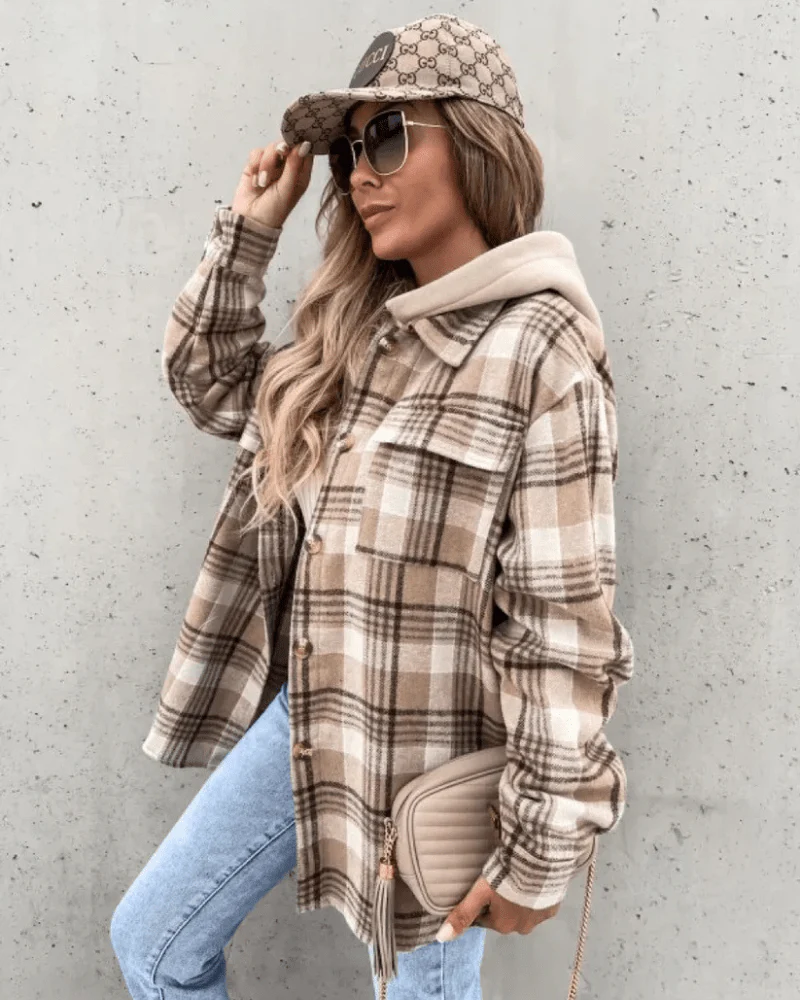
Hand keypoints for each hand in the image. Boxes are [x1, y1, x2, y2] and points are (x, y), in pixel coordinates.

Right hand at [231, 139, 313, 229]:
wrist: (250, 221)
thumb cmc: (274, 210)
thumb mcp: (287, 189)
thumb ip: (294, 166)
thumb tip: (305, 143)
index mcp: (300, 173)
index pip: (305, 149)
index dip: (300, 141)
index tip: (294, 144)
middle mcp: (287, 167)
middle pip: (286, 143)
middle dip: (279, 151)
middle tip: (279, 155)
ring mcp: (271, 165)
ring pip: (270, 147)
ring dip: (265, 164)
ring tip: (263, 183)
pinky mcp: (255, 165)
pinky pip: (256, 153)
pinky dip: (254, 166)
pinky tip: (256, 182)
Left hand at [435, 875, 559, 940]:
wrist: (539, 864)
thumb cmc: (505, 878)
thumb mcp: (480, 893)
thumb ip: (462, 914)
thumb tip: (440, 938)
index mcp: (502, 925)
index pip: (485, 918)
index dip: (482, 904)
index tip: (482, 888)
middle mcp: (521, 928)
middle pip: (505, 915)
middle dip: (501, 903)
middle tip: (499, 880)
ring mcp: (539, 918)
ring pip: (523, 910)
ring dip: (519, 899)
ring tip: (516, 877)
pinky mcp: (553, 906)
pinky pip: (540, 903)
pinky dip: (535, 895)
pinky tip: (532, 880)